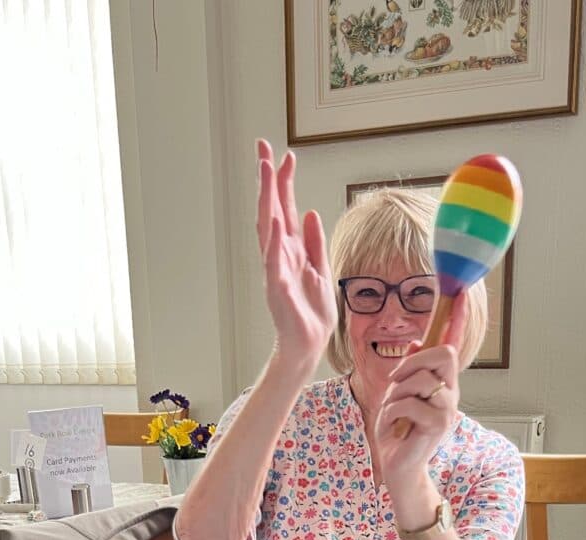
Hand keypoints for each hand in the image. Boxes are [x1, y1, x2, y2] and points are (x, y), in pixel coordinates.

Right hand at [256, 139, 336, 378]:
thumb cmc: (312, 312)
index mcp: (293, 250)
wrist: (308, 345)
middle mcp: (280, 255)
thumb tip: (311, 214)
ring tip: (266, 173)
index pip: (286, 208)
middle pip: (272, 210)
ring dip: (267, 200)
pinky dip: (274, 242)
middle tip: (263, 149)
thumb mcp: (321, 270)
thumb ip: (315, 243)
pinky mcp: (278, 289)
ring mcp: (276, 270)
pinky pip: (274, 262)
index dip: (285, 182)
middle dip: (268, 180)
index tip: (286, 155)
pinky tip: (275, 223)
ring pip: (269, 228)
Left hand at [372, 292, 466, 492]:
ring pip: (420, 379)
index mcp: (443, 382)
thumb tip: (419, 340)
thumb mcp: (398, 395)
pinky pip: (408, 402)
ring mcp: (448, 409)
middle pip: (443, 354)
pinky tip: (393, 428)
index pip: (453, 344)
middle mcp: (451, 392)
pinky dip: (391, 413)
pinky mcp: (438, 425)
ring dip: (395, 395)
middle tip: (394, 382)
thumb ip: (409, 371)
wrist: (399, 469)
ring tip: (392, 414)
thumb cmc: (398, 433)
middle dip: (412, 363)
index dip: (458, 318)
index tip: (462, 291)